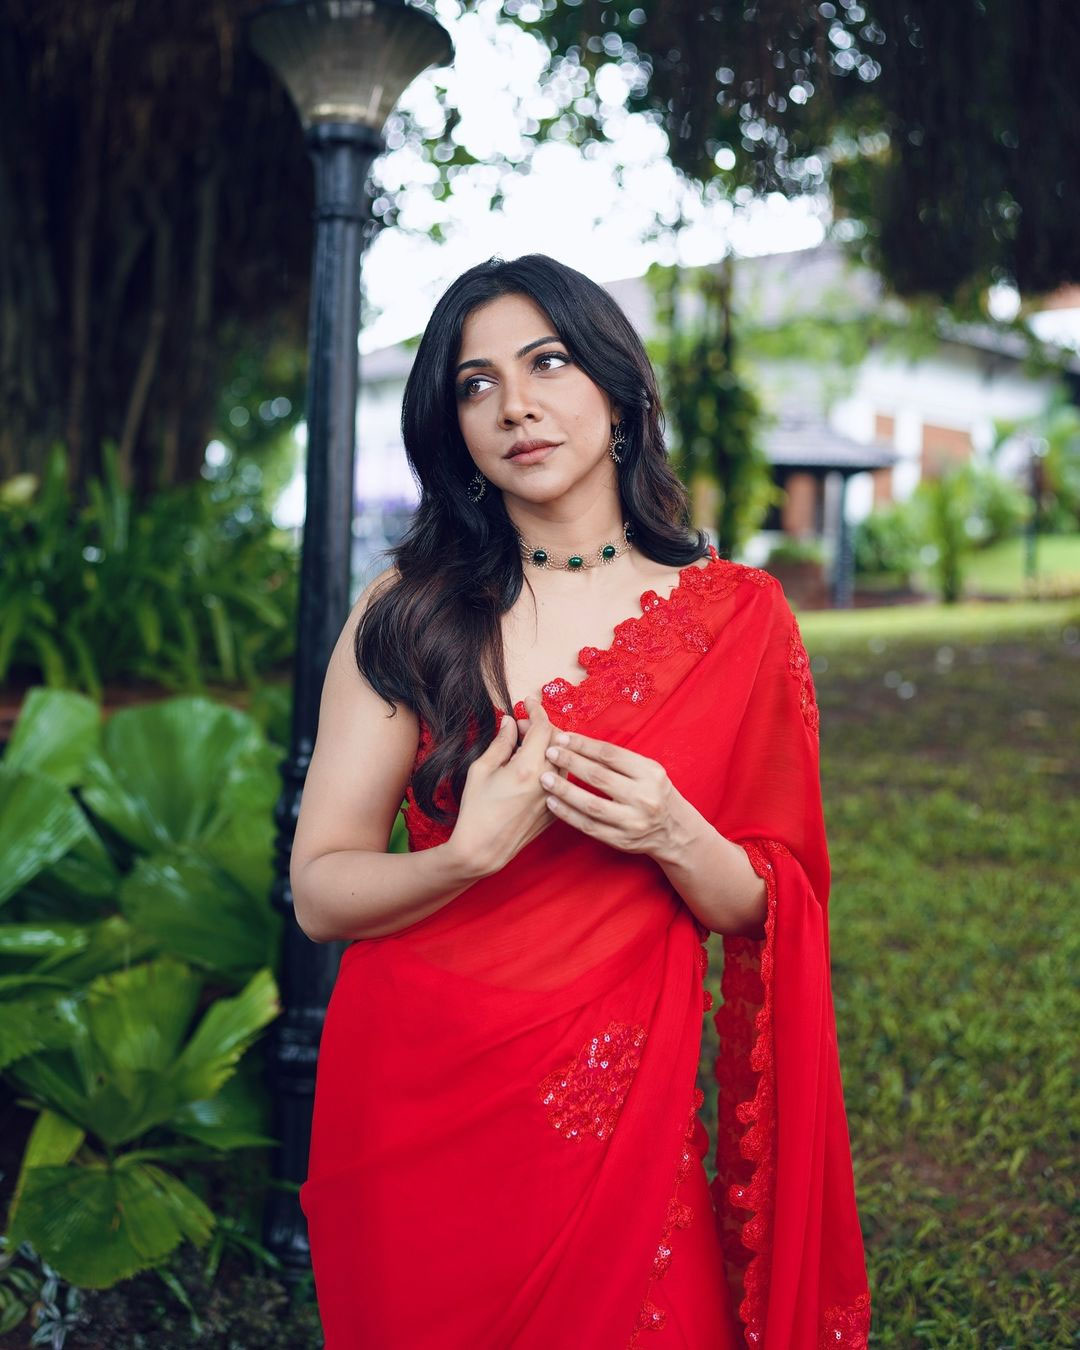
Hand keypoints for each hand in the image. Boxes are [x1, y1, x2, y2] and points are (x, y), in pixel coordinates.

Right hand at [447, 694, 567, 877]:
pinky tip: (531, 769)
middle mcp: (547, 781)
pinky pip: (561, 780)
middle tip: (519, 728)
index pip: (543, 728)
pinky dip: (550, 766)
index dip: (536, 710)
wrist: (482, 850)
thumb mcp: (481, 770)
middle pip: (557, 741)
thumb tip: (510, 723)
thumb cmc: (476, 810)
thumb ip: (500, 744)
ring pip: (563, 760)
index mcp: (527, 768)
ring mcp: (554, 797)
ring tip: (524, 747)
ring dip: (548, 747)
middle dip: (540, 727)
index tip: (528, 701)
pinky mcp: (555, 810)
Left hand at [537, 727, 685, 858]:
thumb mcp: (648, 770)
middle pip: (599, 777)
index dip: (584, 745)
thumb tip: (579, 743)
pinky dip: (568, 814)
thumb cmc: (654, 792)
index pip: (610, 754)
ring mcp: (632, 821)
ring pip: (591, 804)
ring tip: (545, 779)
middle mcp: (643, 797)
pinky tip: (553, 803)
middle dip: (571, 762)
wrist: (674, 830)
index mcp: (650, 773)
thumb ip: (619, 760)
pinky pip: (589, 826)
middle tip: (550, 753)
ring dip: (564, 790)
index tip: (563, 738)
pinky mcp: (621, 840)